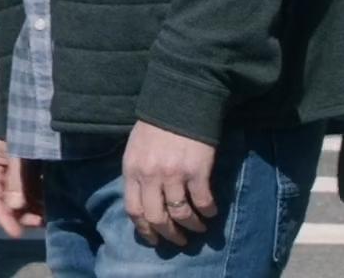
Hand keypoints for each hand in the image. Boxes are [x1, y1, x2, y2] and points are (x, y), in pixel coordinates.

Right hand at [0, 136, 43, 236]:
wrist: (37, 104)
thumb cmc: (22, 126)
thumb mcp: (18, 152)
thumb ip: (16, 179)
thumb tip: (14, 207)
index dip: (4, 217)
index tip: (17, 234)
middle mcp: (1, 170)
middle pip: (8, 201)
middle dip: (21, 215)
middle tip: (39, 224)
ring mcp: (17, 171)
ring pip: (22, 198)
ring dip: (33, 210)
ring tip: (48, 218)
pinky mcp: (32, 169)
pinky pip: (34, 190)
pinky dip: (41, 200)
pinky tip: (52, 206)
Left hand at [122, 120, 217, 246]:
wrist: (178, 102)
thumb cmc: (155, 126)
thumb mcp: (135, 149)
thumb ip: (137, 174)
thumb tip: (143, 201)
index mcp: (132, 170)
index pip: (134, 210)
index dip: (145, 230)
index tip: (154, 239)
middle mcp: (150, 176)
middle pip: (157, 217)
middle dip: (169, 234)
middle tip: (179, 240)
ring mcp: (173, 174)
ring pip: (181, 214)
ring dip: (191, 226)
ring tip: (198, 228)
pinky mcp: (196, 171)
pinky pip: (203, 202)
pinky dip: (208, 212)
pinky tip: (211, 213)